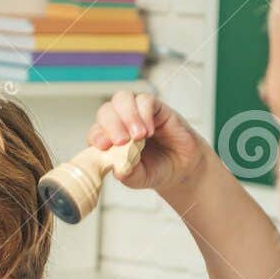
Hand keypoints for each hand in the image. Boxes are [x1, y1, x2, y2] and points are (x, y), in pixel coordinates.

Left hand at [89, 92, 208, 193]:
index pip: (96, 131)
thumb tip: (118, 170)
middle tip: (122, 141)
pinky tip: (150, 131)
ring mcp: (137, 113)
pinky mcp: (155, 108)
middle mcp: (121, 123)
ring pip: (123, 99)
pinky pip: (145, 100)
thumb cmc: (157, 170)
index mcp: (110, 140)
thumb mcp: (140, 179)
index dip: (97, 135)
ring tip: (138, 136)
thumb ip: (128, 174)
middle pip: (106, 111)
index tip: (103, 145)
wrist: (183, 168)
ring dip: (128, 116)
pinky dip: (144, 113)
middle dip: (111, 125)